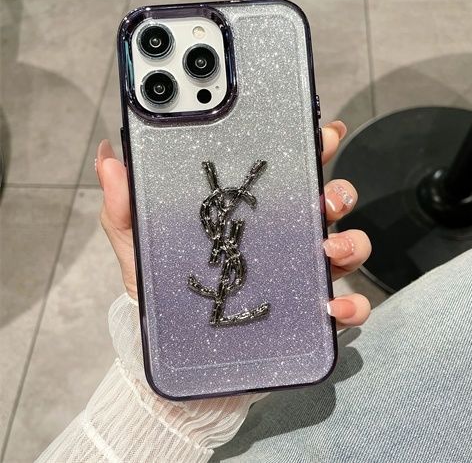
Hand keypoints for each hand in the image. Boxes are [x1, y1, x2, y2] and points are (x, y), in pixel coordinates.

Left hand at [96, 120, 370, 328]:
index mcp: (252, 214)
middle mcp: (284, 238)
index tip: (320, 133)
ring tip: (327, 250)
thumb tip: (110, 157)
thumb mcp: (140, 245)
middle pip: (326, 203)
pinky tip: (333, 307)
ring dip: (350, 242)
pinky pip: (346, 306)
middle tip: (325, 194)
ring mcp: (300, 274)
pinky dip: (351, 305)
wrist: (177, 348)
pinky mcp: (307, 312)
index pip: (286, 173)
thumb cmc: (164, 292)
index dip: (309, 148)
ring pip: (347, 246)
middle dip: (338, 189)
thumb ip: (126, 206)